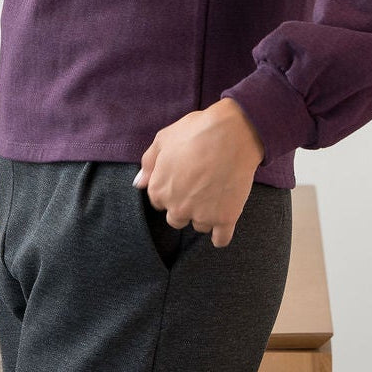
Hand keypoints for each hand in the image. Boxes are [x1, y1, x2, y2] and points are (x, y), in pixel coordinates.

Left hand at [133, 98, 264, 247]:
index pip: (159, 201)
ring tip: (215, 192)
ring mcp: (201, 215)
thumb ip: (148, 163)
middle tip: (199, 186)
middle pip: (177, 219)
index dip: (171, 189)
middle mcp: (177, 207)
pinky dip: (221, 233)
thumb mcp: (164, 138)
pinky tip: (223, 219)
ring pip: (199, 225)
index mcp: (159, 189)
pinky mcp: (224, 219)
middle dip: (185, 206)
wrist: (232, 133)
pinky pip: (220, 239)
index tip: (183, 179)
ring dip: (205, 215)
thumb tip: (139, 183)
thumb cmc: (196, 131)